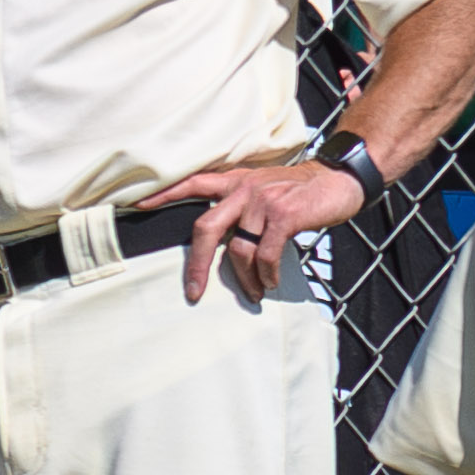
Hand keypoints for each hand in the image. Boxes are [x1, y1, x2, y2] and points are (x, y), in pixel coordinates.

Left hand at [135, 152, 366, 304]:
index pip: (191, 184)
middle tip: (193, 293)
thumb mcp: (262, 189)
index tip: (136, 206)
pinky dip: (267, 275)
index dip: (163, 194)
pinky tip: (270, 282)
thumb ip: (238, 207)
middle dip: (196, 266)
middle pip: (204, 229)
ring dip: (245, 280)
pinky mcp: (284, 215)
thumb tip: (220, 246)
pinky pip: (266, 254)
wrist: (337, 180)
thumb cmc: (297, 192)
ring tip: (254, 293)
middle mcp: (243, 190)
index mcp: (234, 183)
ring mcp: (263, 202)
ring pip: (239, 251)